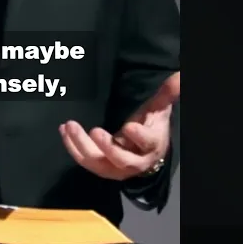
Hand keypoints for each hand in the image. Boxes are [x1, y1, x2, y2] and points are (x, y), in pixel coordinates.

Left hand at [60, 72, 178, 180]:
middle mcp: (134, 161)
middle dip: (107, 147)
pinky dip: (72, 147)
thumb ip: (166, 93)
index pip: (146, 142)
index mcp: (151, 145)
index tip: (129, 127)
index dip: (138, 136)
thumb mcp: (158, 111)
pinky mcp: (101, 168)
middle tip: (94, 131)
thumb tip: (179, 75)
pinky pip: (85, 161)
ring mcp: (116, 168)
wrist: (146, 155)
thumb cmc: (151, 129)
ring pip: (98, 162)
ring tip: (70, 126)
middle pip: (120, 158)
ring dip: (81, 146)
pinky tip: (64, 131)